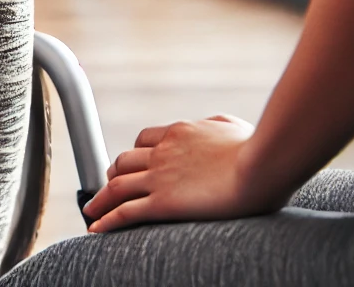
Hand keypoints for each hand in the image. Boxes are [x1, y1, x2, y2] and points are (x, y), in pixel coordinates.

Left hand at [81, 115, 280, 232]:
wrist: (260, 165)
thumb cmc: (256, 148)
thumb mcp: (233, 126)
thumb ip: (218, 125)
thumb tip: (216, 125)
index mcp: (179, 132)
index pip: (144, 140)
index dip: (134, 153)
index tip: (131, 165)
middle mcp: (163, 151)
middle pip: (124, 160)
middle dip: (113, 174)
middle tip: (109, 188)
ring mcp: (160, 176)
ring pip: (119, 185)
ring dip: (102, 198)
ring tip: (93, 209)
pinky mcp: (164, 202)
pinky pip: (126, 211)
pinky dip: (107, 220)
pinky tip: (96, 228)